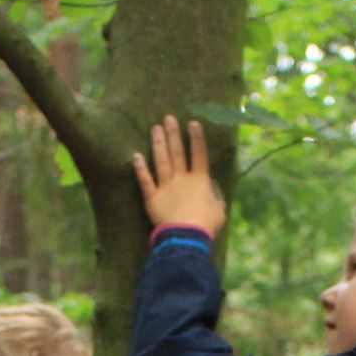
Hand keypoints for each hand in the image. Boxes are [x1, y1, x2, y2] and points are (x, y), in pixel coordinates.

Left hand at [132, 115, 226, 239]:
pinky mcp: (152, 198)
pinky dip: (140, 168)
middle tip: (168, 118)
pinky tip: (135, 156)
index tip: (193, 122)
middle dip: (173, 134)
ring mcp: (166, 187)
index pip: (199, 154)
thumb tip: (212, 189)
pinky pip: (145, 181)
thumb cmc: (205, 224)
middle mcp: (182, 179)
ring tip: (155, 128)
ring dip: (158, 144)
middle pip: (177, 152)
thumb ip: (216, 196)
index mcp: (200, 181)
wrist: (186, 237)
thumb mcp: (219, 210)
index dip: (196, 138)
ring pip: (161, 161)